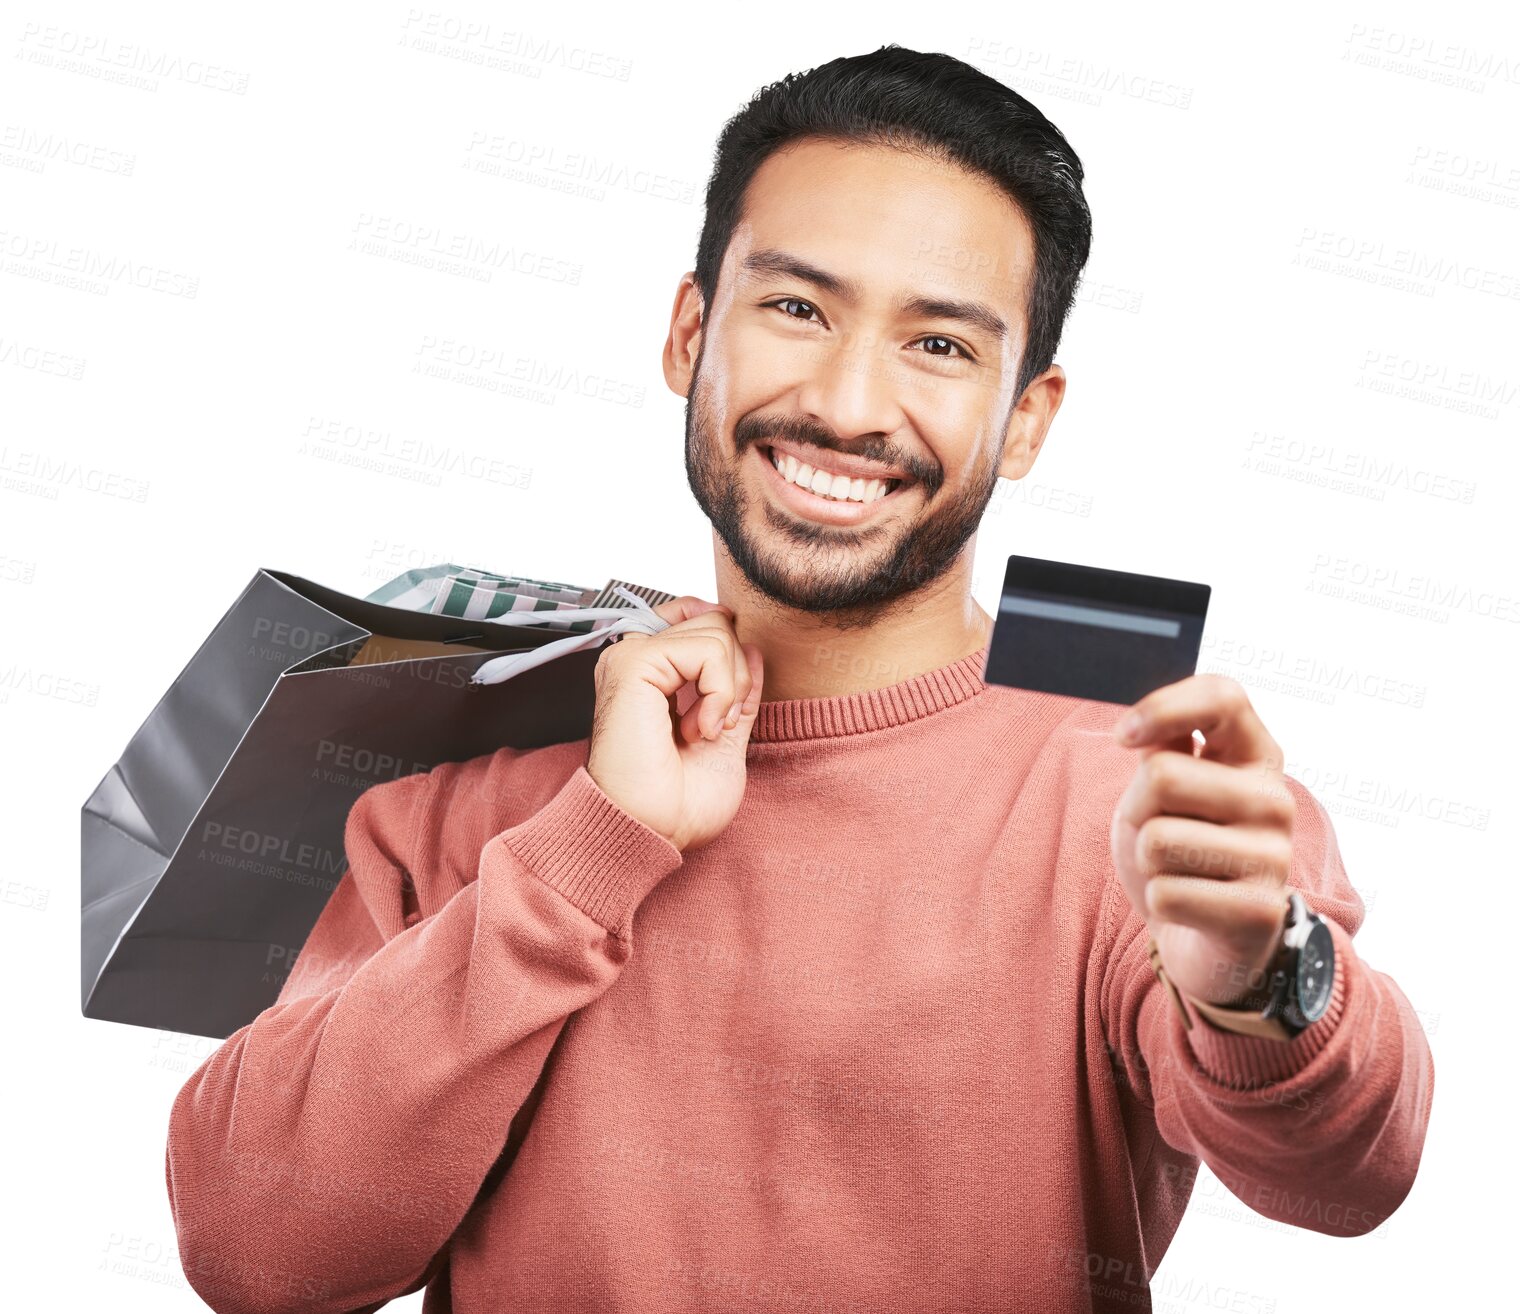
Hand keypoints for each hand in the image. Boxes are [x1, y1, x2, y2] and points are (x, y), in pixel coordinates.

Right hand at [586, 596, 763, 852]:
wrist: (649, 833)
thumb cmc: (677, 803)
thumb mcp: (725, 736)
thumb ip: (737, 690)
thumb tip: (752, 646)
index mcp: (654, 673)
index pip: (699, 616)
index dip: (729, 646)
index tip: (729, 700)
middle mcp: (638, 659)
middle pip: (716, 622)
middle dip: (737, 674)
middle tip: (719, 726)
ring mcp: (632, 657)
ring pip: (717, 631)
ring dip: (729, 689)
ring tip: (705, 733)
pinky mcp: (634, 663)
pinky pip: (707, 649)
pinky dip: (721, 692)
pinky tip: (699, 731)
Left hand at [1108, 674, 1293, 1008]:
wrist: (1213, 938)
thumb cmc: (1183, 848)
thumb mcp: (1168, 788)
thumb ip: (1165, 745)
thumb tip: (1143, 726)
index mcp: (1254, 754)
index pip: (1223, 696)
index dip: (1164, 707)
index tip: (1122, 737)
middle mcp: (1274, 798)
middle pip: (1162, 776)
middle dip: (1137, 811)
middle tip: (1159, 834)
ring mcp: (1274, 855)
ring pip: (1157, 840)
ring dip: (1147, 862)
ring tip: (1180, 871)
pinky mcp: (1260, 911)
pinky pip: (1165, 893)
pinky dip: (1159, 903)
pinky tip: (1190, 907)